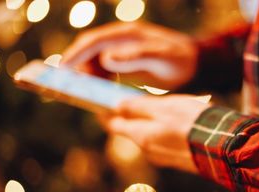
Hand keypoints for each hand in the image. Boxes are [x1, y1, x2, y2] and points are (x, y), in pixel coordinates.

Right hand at [61, 21, 197, 89]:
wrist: (196, 64)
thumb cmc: (181, 61)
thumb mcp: (162, 58)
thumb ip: (136, 57)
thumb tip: (106, 59)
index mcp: (128, 34)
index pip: (94, 41)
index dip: (76, 54)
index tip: (62, 69)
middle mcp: (123, 39)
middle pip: (90, 49)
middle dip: (76, 65)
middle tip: (66, 84)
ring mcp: (124, 49)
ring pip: (95, 60)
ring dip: (87, 73)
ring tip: (82, 89)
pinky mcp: (127, 61)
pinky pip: (106, 69)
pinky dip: (98, 78)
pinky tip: (98, 89)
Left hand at [99, 95, 209, 172]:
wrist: (224, 147)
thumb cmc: (192, 122)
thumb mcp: (164, 108)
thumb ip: (138, 107)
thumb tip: (116, 106)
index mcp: (141, 137)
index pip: (114, 125)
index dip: (105, 113)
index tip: (101, 103)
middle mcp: (148, 151)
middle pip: (130, 131)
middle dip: (127, 117)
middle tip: (130, 100)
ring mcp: (163, 157)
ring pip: (147, 136)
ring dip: (146, 123)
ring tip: (156, 107)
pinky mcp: (178, 159)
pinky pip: (162, 142)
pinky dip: (161, 131)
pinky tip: (174, 121)